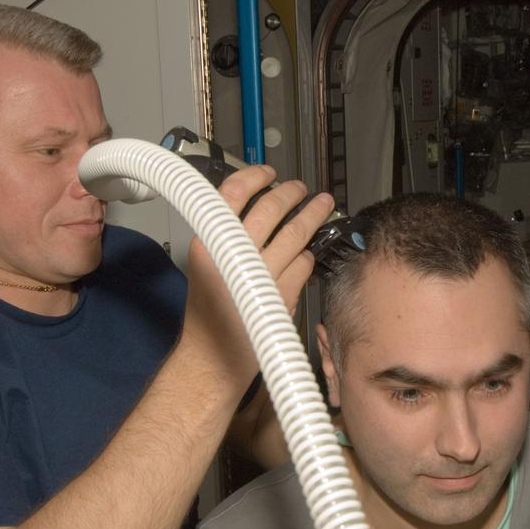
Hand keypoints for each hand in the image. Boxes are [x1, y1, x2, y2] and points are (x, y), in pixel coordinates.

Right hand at [182, 164, 333, 390]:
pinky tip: (309, 253)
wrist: (212, 356)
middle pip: (271, 208)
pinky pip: (304, 264)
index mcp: (208, 243)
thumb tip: (258, 210)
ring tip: (323, 205)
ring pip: (296, 234)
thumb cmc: (208, 314)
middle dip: (292, 193)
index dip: (255, 177)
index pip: (232, 193)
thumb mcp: (206, 265)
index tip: (268, 172)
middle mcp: (234, 256)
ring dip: (313, 216)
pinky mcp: (281, 295)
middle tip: (302, 188)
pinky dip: (308, 256)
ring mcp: (261, 275)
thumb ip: (226, 238)